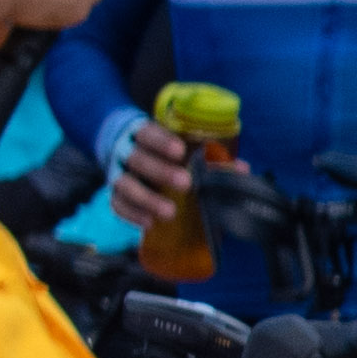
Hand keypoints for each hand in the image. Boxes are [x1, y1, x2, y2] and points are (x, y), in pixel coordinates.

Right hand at [105, 112, 196, 232]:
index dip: (161, 142)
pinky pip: (116, 204)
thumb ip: (207, 158)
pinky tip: (149, 224)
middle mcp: (125, 152)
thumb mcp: (178, 146)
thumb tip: (242, 169)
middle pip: (137, 159)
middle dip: (160, 171)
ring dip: (146, 198)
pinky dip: (132, 215)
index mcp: (142, 134)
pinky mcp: (114, 194)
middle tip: (185, 183)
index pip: (147, 133)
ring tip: (170, 213)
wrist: (124, 153)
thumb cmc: (161, 152)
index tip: (180, 152)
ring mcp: (117, 173)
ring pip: (123, 183)